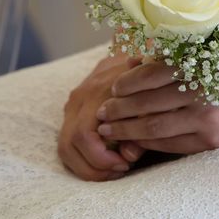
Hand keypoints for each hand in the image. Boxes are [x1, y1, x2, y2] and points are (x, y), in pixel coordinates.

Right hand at [58, 54, 144, 180]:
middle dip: (93, 167)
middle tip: (120, 171)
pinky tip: (107, 163)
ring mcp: (72, 105)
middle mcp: (79, 98)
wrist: (135, 47)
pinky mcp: (73, 111)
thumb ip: (142, 125)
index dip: (102, 158)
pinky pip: (68, 143)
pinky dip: (84, 159)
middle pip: (69, 145)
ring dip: (87, 167)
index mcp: (96, 92)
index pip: (84, 135)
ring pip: (64, 148)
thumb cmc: (148, 76)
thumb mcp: (154, 97)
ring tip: (114, 170)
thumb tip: (128, 155)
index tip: (125, 163)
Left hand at [94, 61, 218, 153]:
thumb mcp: (216, 54)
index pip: (150, 74)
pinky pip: (170, 144)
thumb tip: (139, 60)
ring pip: (153, 127)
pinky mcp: (210, 140)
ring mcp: (205, 119)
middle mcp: (200, 91)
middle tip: (100, 112)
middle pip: (146, 103)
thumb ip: (181, 57)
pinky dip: (148, 143)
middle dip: (118, 109)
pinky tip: (135, 142)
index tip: (113, 87)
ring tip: (108, 129)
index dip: (126, 83)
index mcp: (200, 65)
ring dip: (126, 129)